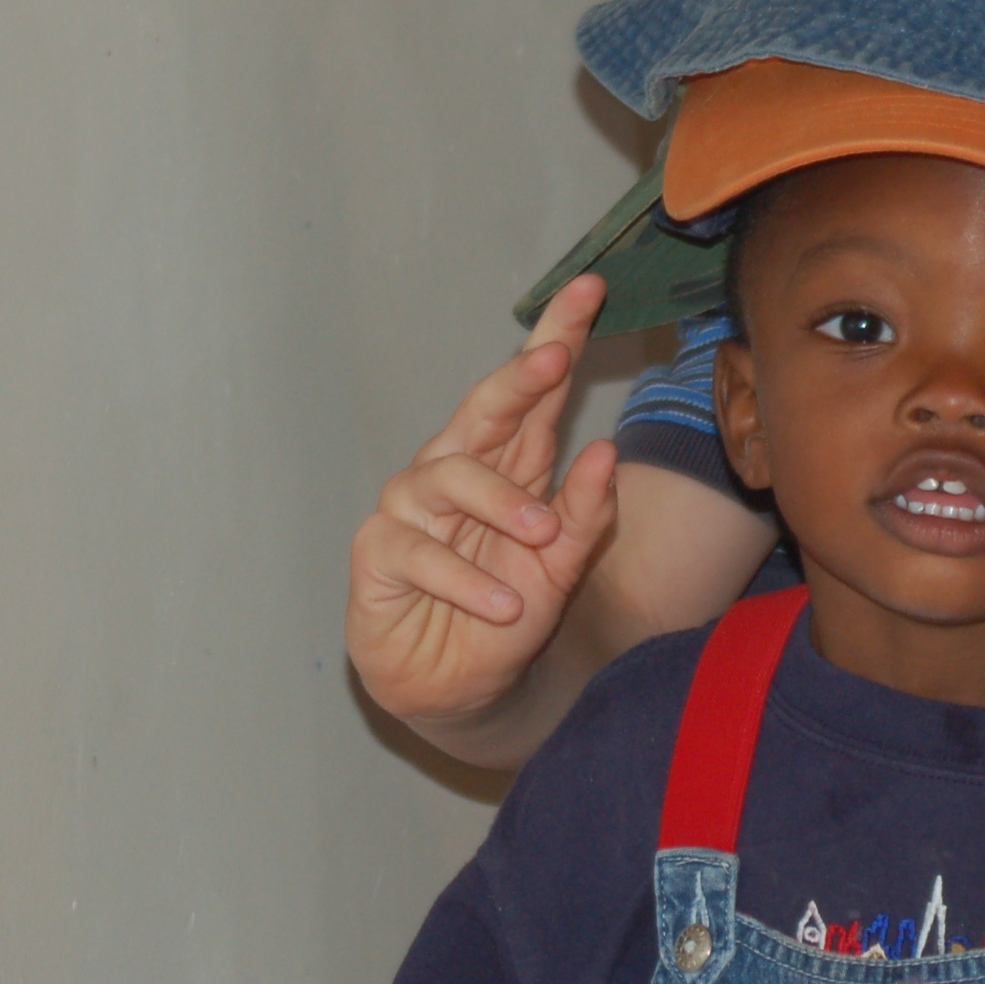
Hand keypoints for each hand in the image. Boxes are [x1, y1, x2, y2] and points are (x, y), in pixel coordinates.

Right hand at [347, 274, 620, 729]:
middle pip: (482, 410)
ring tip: (542, 539)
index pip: (533, 395)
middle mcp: (454, 472)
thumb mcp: (561, 568)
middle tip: (553, 359)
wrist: (460, 689)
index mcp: (507, 464)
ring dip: (501, 505)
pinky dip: (467, 580)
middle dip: (516, 378)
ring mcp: (410, 508)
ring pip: (449, 478)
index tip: (589, 294)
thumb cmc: (507, 612)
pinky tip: (507, 606)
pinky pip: (421, 553)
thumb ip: (585, 515)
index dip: (555, 340)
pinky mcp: (378, 554)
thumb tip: (606, 452)